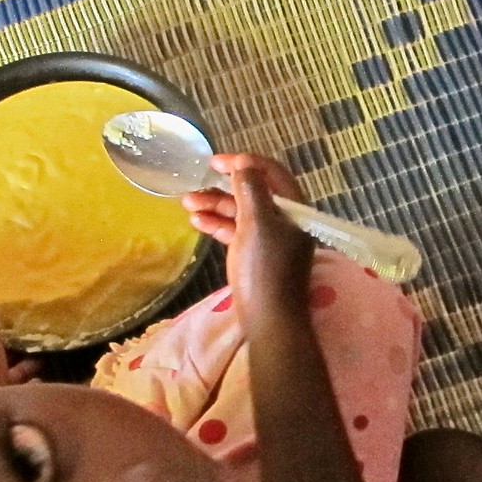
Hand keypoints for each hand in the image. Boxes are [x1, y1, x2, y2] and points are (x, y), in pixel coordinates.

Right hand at [184, 153, 311, 306]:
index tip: (215, 162)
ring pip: (242, 213)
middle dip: (223, 187)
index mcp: (294, 209)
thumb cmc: (264, 267)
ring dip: (215, 206)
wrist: (269, 320)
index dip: (244, 163)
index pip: (271, 174)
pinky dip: (219, 225)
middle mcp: (286, 221)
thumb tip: (244, 165)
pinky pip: (238, 233)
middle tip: (196, 182)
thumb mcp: (257, 222)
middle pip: (253, 193)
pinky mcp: (257, 256)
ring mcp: (271, 240)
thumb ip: (250, 189)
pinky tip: (197, 221)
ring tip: (187, 202)